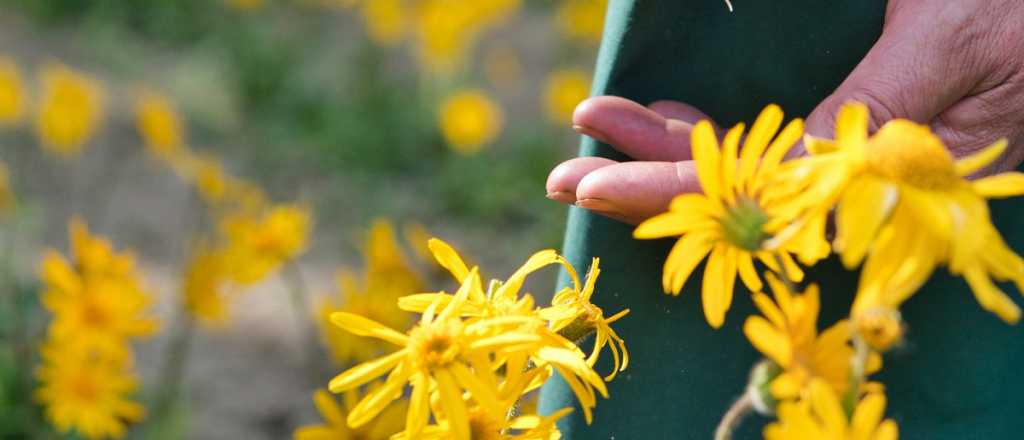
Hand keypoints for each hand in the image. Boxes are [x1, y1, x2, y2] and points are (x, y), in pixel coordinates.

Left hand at [546, 0, 1023, 224]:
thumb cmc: (1016, 13)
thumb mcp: (952, 47)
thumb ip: (872, 117)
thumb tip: (786, 177)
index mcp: (890, 174)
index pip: (757, 200)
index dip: (669, 196)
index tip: (595, 188)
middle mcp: (861, 176)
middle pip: (735, 192)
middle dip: (642, 182)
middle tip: (565, 175)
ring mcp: (852, 150)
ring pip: (744, 164)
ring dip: (665, 151)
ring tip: (599, 128)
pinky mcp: (854, 123)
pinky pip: (772, 141)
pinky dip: (717, 133)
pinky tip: (672, 119)